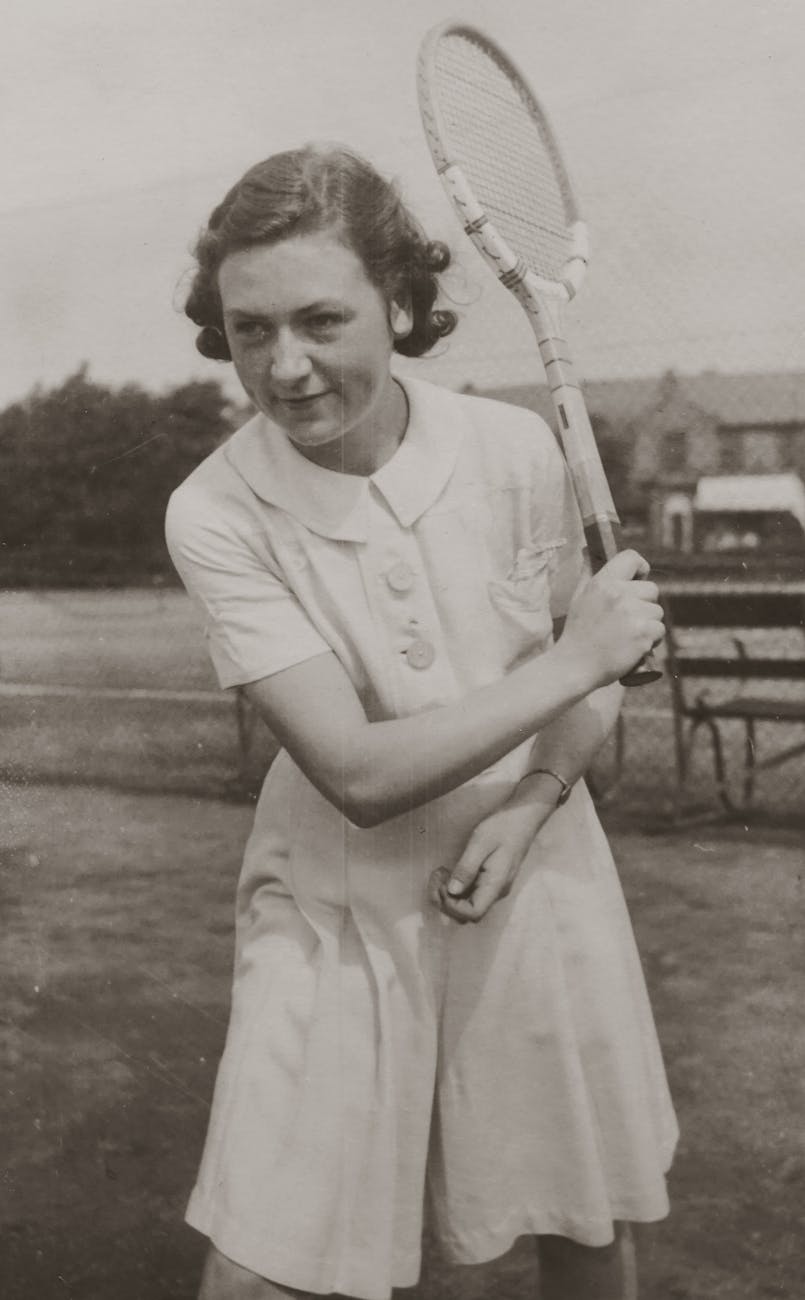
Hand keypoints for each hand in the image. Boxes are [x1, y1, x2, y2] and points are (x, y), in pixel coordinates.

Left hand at [429, 799, 548, 923]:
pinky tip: (447, 872)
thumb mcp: (481, 842)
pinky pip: (469, 894)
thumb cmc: (503, 826)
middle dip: (445, 902)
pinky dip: (454, 888)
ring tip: (440, 873)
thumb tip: (452, 891)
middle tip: (436, 877)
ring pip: (466, 906)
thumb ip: (466, 867)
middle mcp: (495, 892)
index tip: (442, 885)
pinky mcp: (488, 880)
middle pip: (467, 915)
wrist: (522, 817)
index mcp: (496, 885)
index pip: (473, 913)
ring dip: (447, 896)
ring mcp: (492, 887)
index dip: (452, 906)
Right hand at [560, 550, 662, 688]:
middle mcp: (619, 594)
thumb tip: (588, 549)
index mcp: (603, 582)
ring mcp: (632, 614)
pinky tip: (633, 646)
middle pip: (652, 589)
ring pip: (657, 612)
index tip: (638, 580)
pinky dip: (651, 640)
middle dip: (645, 604)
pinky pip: (659, 630)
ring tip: (627, 636)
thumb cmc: (578, 632)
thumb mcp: (579, 596)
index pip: (631, 557)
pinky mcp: (643, 633)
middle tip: (626, 620)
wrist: (575, 665)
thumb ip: (588, 572)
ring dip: (648, 624)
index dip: (640, 568)